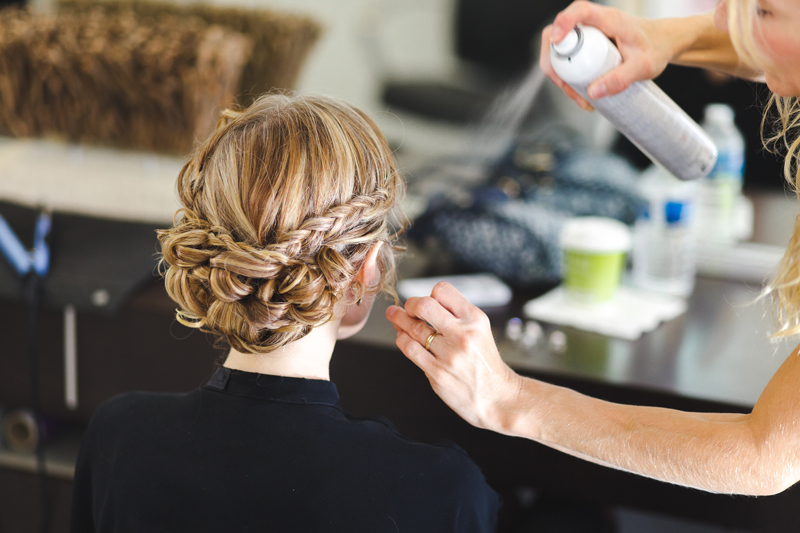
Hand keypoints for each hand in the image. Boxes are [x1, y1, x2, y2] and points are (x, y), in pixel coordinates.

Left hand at [386, 282, 521, 432]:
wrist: (498, 396)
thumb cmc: (485, 363)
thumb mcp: (480, 330)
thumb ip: (455, 316)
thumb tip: (421, 305)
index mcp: (475, 319)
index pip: (442, 291)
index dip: (428, 294)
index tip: (424, 303)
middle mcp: (463, 334)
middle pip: (424, 306)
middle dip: (409, 305)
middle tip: (404, 308)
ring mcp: (449, 354)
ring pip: (413, 328)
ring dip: (399, 321)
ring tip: (395, 318)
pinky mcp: (437, 373)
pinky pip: (410, 349)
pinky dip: (402, 340)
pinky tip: (402, 338)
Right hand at [539, 1, 674, 105]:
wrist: (663, 43)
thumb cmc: (656, 48)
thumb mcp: (643, 67)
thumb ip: (620, 79)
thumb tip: (593, 92)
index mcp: (610, 19)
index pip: (580, 11)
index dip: (563, 23)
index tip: (556, 41)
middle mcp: (594, 23)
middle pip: (558, 33)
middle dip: (553, 62)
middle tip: (565, 85)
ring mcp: (587, 34)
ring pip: (559, 49)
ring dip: (560, 74)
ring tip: (578, 96)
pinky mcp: (586, 45)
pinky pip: (568, 58)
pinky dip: (568, 77)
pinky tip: (581, 93)